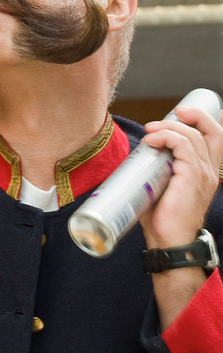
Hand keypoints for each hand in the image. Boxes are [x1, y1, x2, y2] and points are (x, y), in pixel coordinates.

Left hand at [138, 105, 222, 249]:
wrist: (170, 240)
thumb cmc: (162, 218)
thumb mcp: (162, 186)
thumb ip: (158, 169)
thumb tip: (137, 155)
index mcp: (206, 171)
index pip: (217, 139)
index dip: (206, 121)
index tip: (183, 113)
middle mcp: (210, 170)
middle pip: (213, 131)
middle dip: (194, 115)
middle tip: (173, 112)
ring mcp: (204, 172)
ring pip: (193, 135)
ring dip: (169, 126)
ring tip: (150, 129)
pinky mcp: (192, 176)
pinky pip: (183, 145)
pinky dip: (166, 137)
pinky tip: (150, 140)